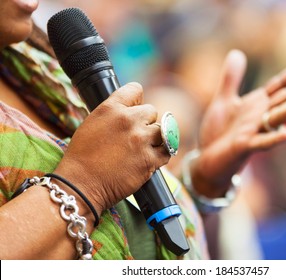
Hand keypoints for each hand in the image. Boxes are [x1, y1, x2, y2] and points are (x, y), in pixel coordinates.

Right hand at [54, 83, 169, 213]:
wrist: (81, 184)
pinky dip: (161, 155)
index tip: (136, 108)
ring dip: (154, 139)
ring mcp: (141, 140)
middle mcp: (128, 120)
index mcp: (111, 108)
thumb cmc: (82, 156)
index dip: (137, 99)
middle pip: (152, 111)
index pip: (135, 89)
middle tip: (135, 135)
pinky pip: (167, 151)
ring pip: (162, 130)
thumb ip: (113, 113)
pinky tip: (149, 159)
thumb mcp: (92, 123)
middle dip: (145, 122)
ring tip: (141, 149)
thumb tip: (131, 110)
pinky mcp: (149, 160)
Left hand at [193, 50, 285, 197]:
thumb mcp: (223, 100)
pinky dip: (275, 138)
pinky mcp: (245, 146)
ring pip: (278, 118)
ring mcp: (254, 131)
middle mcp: (260, 116)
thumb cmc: (218, 132)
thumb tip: (236, 52)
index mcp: (257, 104)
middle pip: (285, 99)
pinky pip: (263, 142)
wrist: (207, 159)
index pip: (280, 86)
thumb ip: (231, 78)